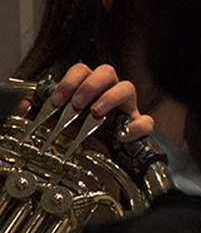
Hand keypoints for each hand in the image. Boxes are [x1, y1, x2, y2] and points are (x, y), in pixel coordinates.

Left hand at [17, 62, 154, 141]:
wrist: (106, 162)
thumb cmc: (86, 138)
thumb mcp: (61, 125)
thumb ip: (44, 115)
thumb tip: (23, 105)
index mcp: (90, 90)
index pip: (83, 70)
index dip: (70, 80)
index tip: (58, 99)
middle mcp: (110, 94)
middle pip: (107, 72)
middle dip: (89, 85)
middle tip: (77, 104)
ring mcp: (127, 108)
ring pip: (128, 88)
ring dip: (110, 97)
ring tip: (96, 113)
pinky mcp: (139, 127)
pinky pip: (146, 121)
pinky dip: (136, 127)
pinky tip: (122, 136)